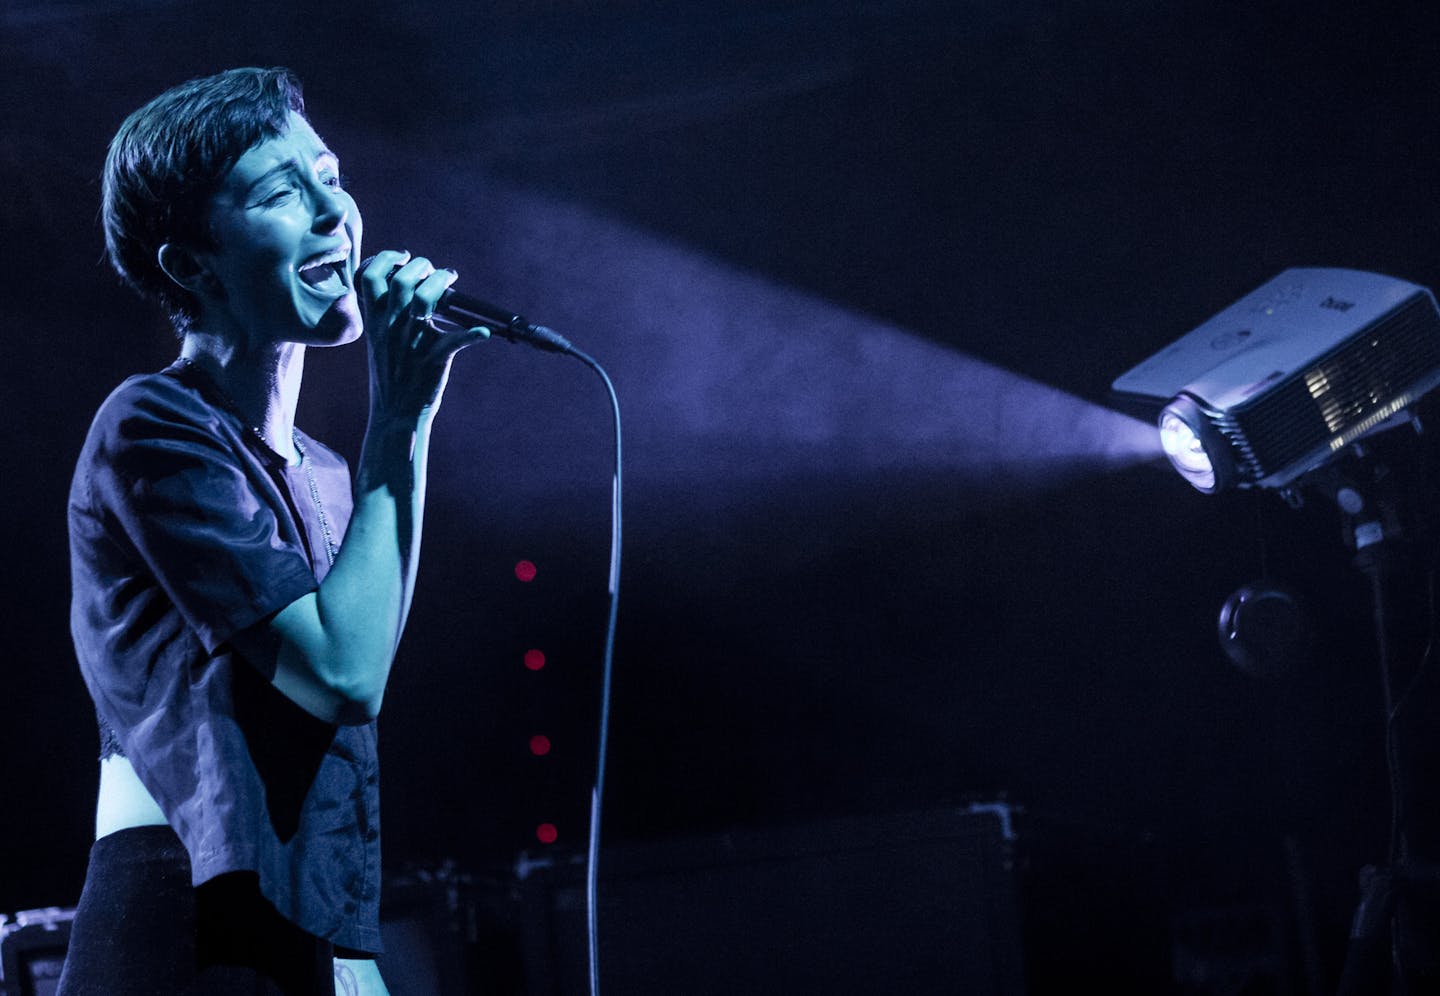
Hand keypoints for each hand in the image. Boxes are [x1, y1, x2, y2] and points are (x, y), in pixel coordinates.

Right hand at [357, 250, 488, 420]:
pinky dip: (473, 334)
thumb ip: (386, 316)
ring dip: (441, 281)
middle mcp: (391, 328)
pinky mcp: (434, 358)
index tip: (402, 256)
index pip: (369, 277)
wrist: (395, 415)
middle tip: (432, 270)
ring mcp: (412, 342)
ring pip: (425, 298)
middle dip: (421, 265)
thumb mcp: (379, 343)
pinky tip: (483, 331)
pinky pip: (456, 340)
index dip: (385, 259)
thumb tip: (404, 288)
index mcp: (375, 323)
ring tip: (449, 278)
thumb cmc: (391, 378)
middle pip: (402, 280)